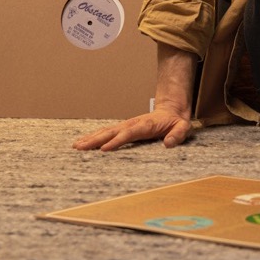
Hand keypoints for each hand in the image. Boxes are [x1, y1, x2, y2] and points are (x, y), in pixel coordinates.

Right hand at [73, 106, 193, 152]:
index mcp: (147, 125)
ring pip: (107, 131)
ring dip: (92, 138)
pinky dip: (95, 136)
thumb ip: (178, 134)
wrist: (172, 109)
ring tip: (76, 146)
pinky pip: (108, 132)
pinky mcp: (124, 128)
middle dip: (96, 140)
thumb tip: (168, 143)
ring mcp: (127, 125)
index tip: (104, 149)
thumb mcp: (183, 127)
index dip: (117, 141)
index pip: (129, 133)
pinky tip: (84, 142)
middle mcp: (133, 124)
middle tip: (80, 147)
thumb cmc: (176, 121)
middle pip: (112, 131)